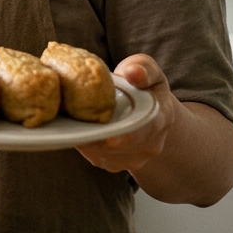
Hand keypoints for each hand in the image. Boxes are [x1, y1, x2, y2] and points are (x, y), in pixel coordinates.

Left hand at [76, 54, 180, 174]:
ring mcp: (132, 159)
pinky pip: (93, 156)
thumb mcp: (147, 69)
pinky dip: (83, 142)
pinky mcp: (112, 164)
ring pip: (102, 153)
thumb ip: (142, 68)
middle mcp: (150, 145)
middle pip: (118, 147)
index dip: (126, 137)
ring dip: (86, 138)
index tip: (109, 139)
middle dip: (95, 135)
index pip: (145, 131)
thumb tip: (133, 73)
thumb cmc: (143, 86)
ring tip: (74, 117)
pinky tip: (78, 126)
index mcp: (161, 119)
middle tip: (71, 118)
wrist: (147, 113)